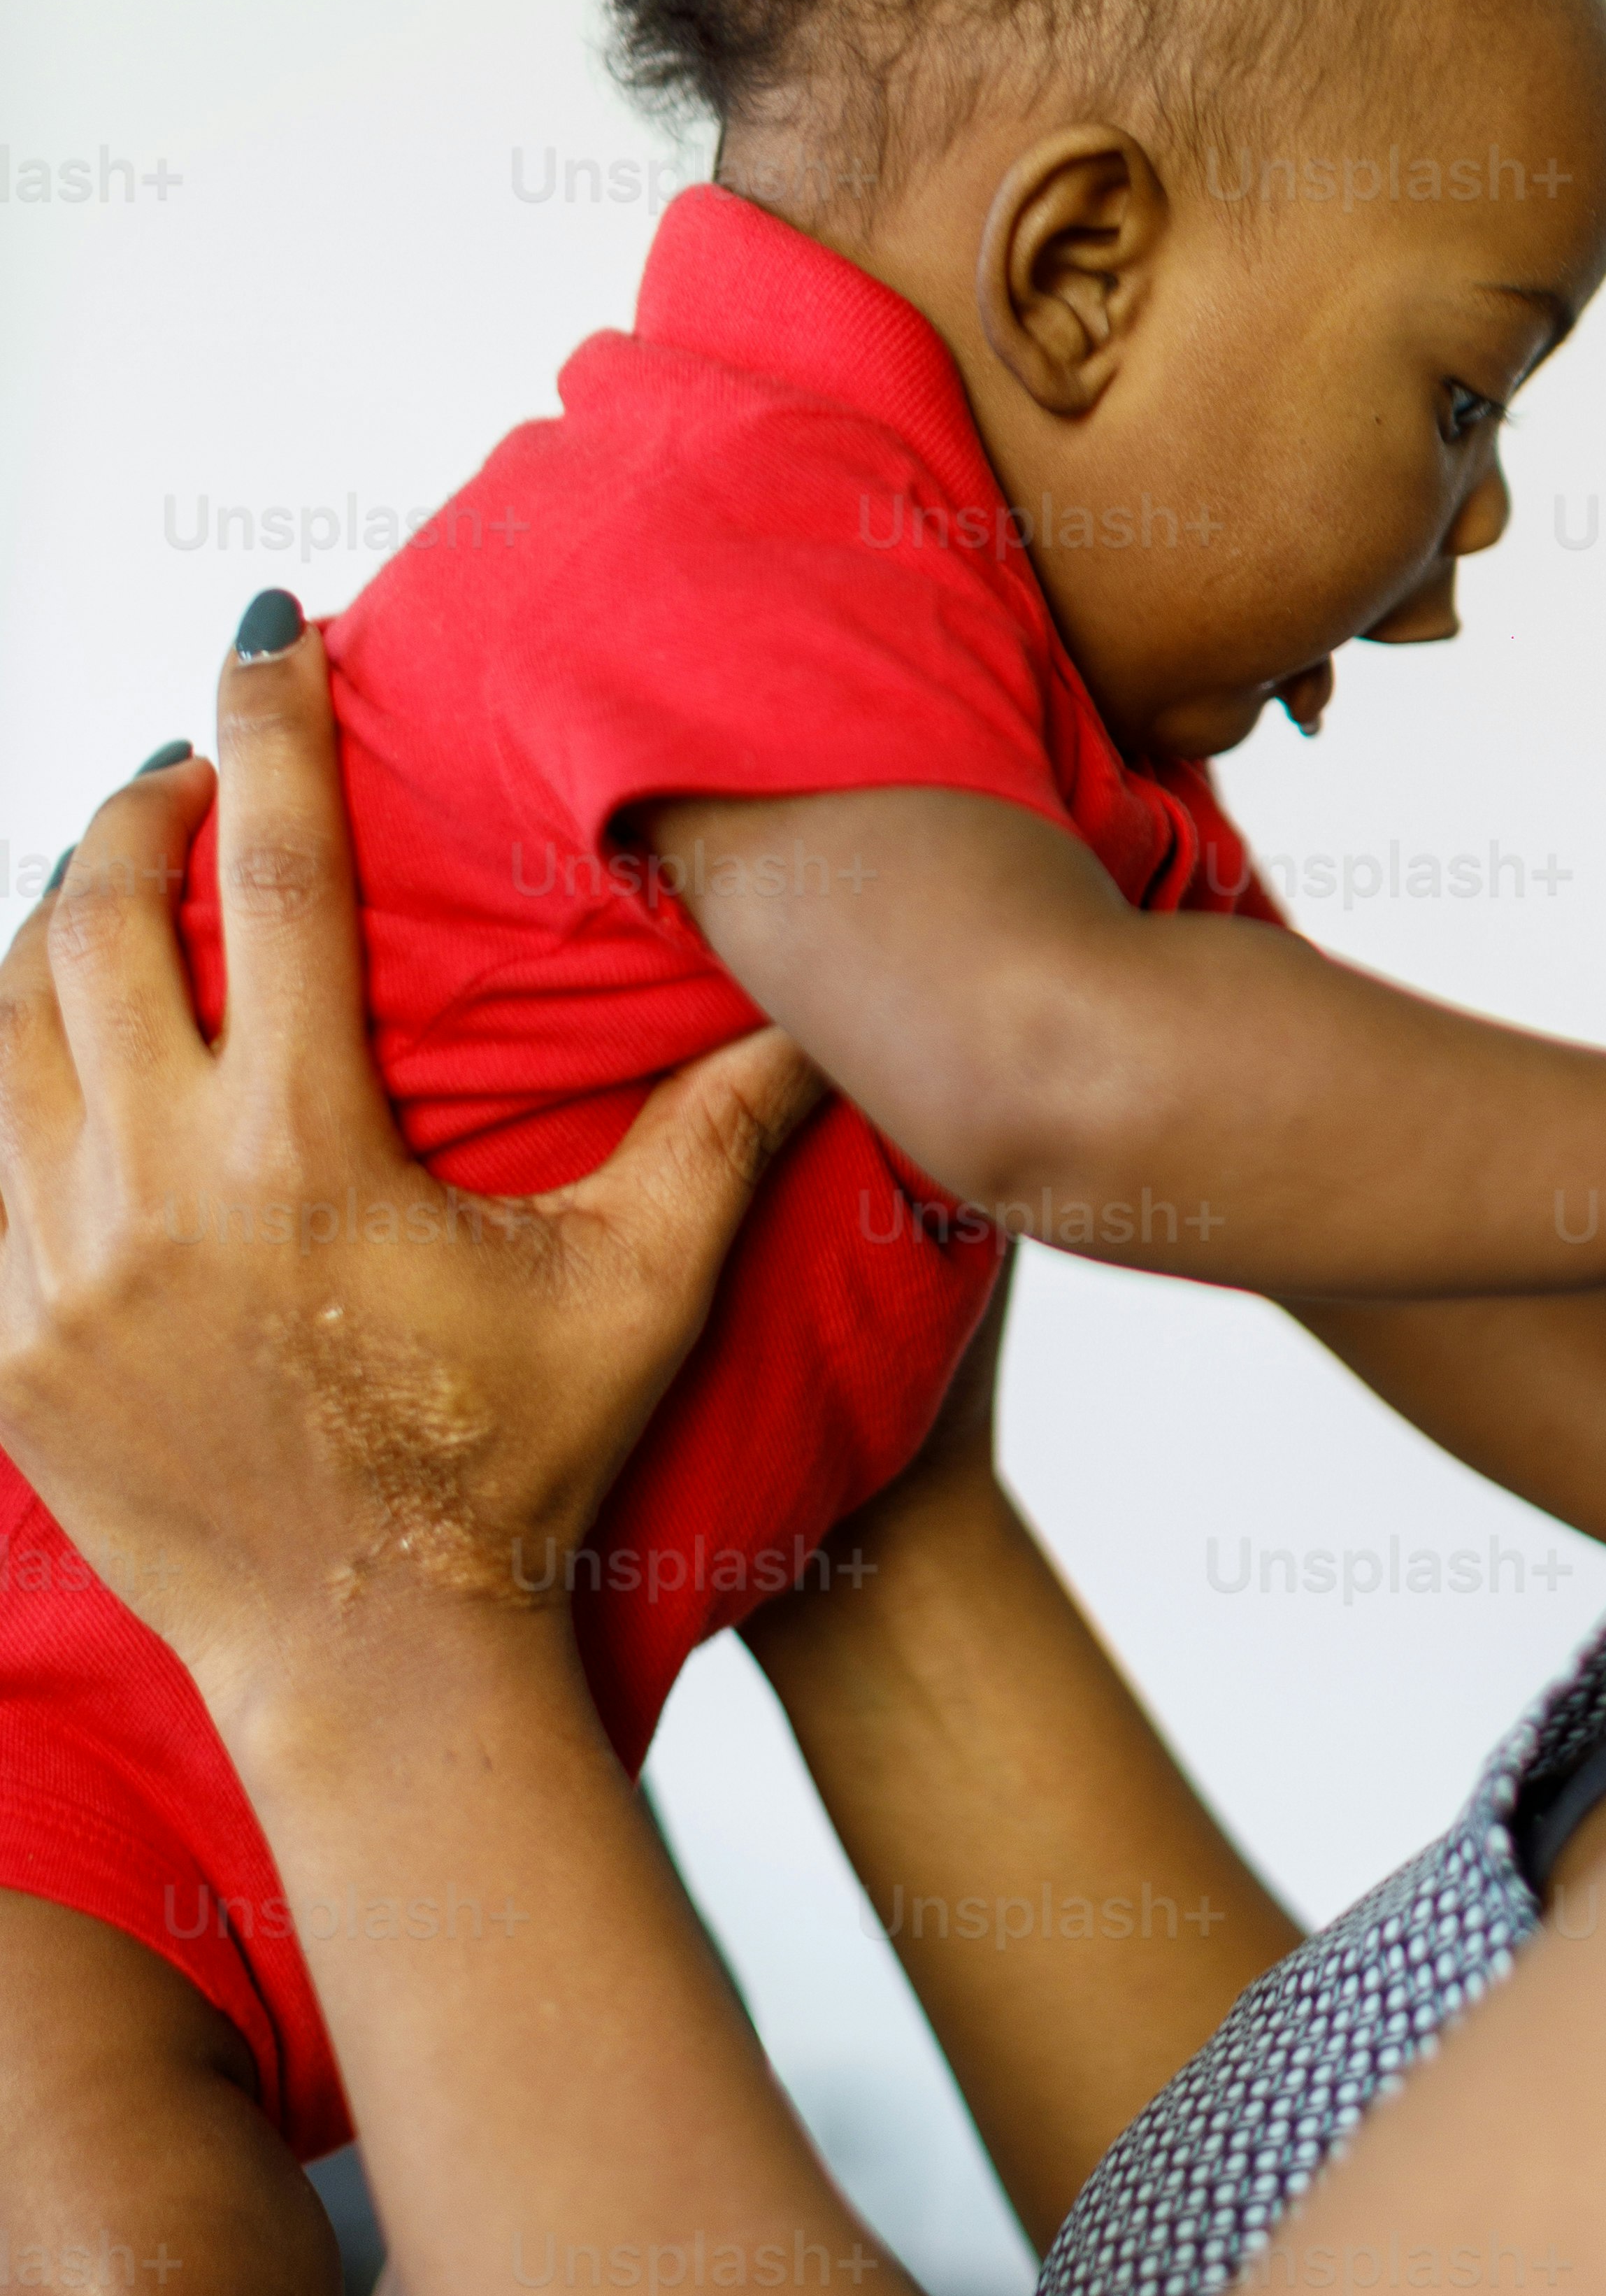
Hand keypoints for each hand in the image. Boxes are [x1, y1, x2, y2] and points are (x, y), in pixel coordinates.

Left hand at [0, 630, 818, 1753]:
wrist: (376, 1667)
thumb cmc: (519, 1470)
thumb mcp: (641, 1288)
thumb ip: (726, 1127)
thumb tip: (833, 1000)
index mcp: (300, 1160)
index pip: (269, 881)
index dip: (267, 731)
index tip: (269, 628)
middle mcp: (148, 1201)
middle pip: (91, 925)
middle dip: (139, 811)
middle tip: (194, 770)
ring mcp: (49, 1278)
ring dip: (52, 932)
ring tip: (117, 891)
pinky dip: (2, 1074)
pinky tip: (59, 1047)